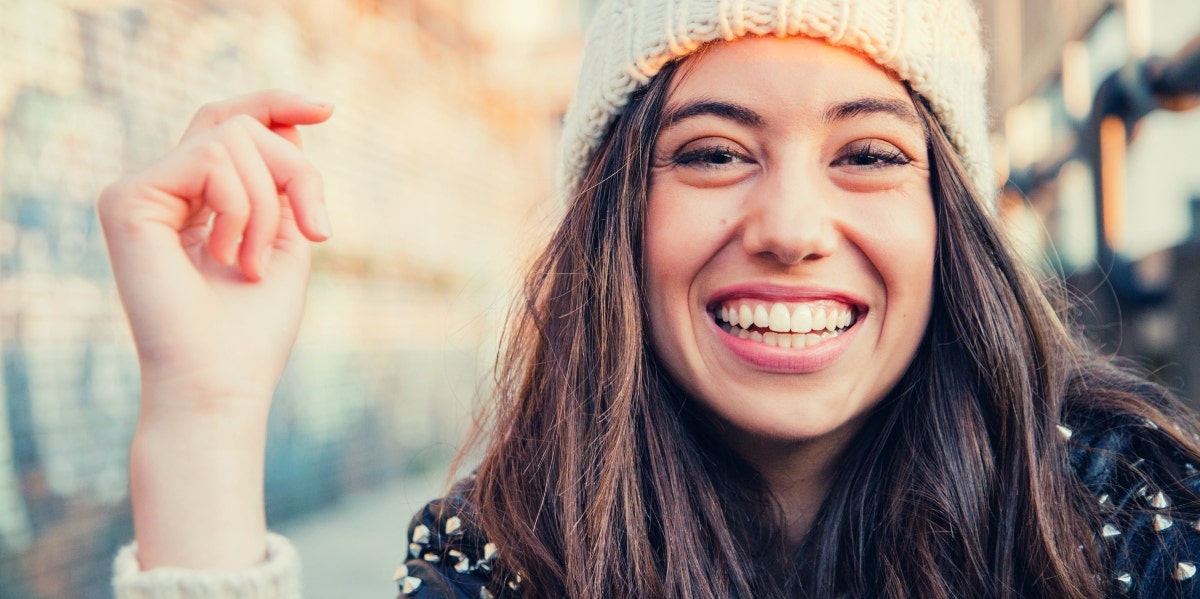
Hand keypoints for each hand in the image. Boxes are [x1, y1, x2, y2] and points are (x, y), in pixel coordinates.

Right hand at [98, 89, 332, 569]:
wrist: (220, 381)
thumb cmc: (254, 328)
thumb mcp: (286, 237)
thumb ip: (283, 179)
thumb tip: (289, 120)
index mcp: (195, 200)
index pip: (228, 125)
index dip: (275, 104)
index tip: (328, 108)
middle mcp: (163, 191)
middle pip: (238, 124)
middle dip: (295, 170)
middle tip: (314, 230)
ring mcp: (140, 192)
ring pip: (231, 136)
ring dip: (269, 204)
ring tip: (254, 263)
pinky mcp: (127, 199)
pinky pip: (211, 157)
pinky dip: (242, 207)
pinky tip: (230, 258)